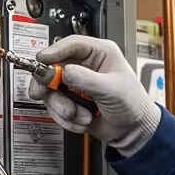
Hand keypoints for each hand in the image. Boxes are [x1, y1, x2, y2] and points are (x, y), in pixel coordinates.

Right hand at [35, 35, 160, 156]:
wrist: (132, 130)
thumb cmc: (132, 104)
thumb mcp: (111, 89)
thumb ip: (86, 79)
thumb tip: (65, 72)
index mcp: (99, 53)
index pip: (71, 44)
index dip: (53, 51)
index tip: (42, 60)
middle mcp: (84, 66)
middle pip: (53, 67)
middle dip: (50, 85)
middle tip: (46, 93)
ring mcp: (75, 84)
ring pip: (51, 91)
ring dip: (63, 107)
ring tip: (80, 115)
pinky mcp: (70, 100)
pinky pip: (55, 107)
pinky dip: (66, 118)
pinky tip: (83, 120)